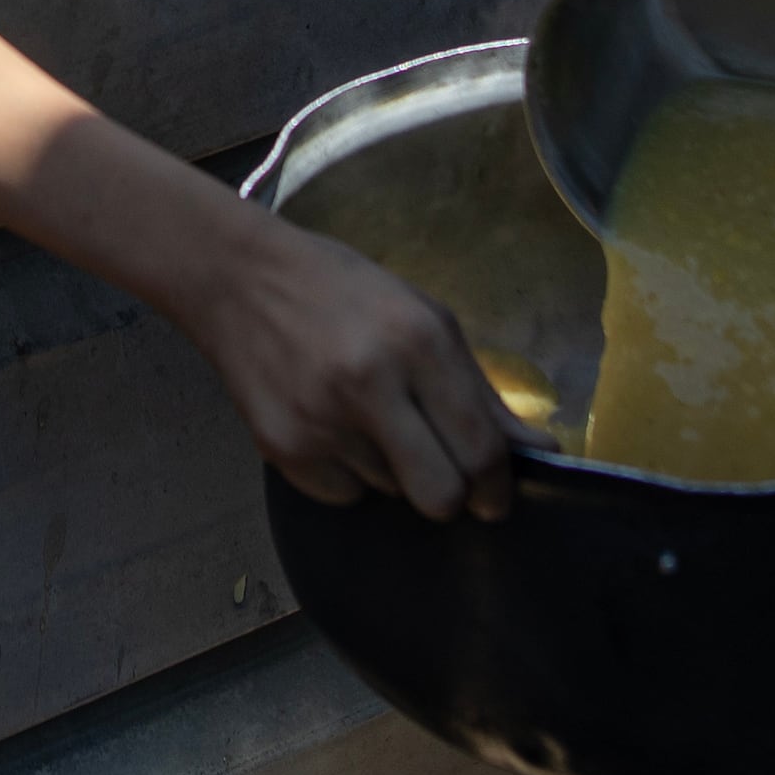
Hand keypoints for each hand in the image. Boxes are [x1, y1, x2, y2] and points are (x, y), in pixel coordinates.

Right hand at [172, 215, 522, 517]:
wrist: (237, 278)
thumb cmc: (342, 289)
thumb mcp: (424, 316)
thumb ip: (479, 389)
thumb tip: (537, 446)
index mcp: (417, 341)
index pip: (478, 448)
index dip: (497, 486)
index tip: (496, 496)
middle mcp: (369, 384)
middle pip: (439, 496)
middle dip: (451, 497)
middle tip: (442, 472)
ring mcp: (319, 420)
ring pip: (389, 493)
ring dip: (393, 470)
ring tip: (367, 417)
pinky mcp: (282, 448)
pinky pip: (342, 494)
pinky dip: (348, 473)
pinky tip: (331, 425)